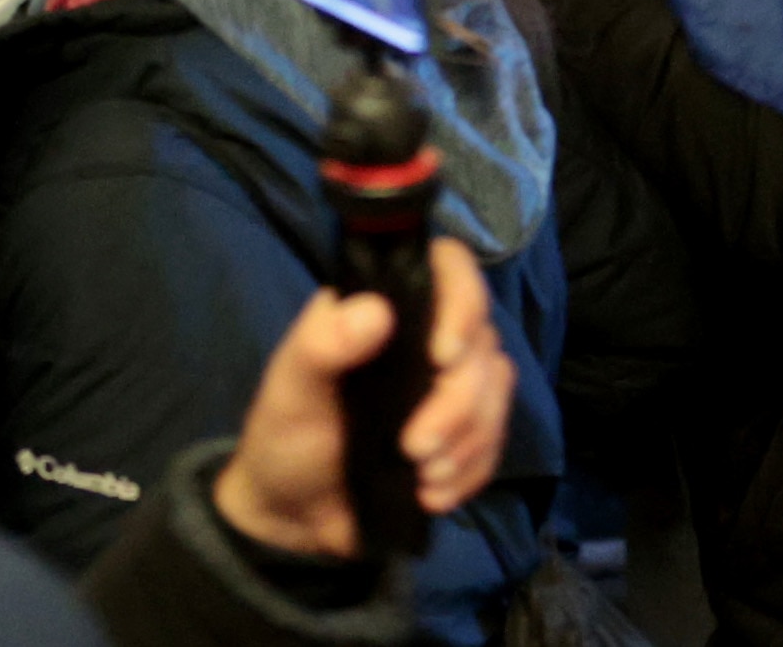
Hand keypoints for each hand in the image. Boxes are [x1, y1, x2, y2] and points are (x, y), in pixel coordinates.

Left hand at [208, 240, 511, 559]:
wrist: (295, 514)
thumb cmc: (285, 438)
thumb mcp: (289, 391)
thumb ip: (320, 345)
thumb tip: (376, 312)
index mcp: (387, 304)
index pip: (450, 268)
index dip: (463, 302)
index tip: (443, 356)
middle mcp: (429, 332)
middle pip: (482, 343)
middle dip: (458, 404)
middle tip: (414, 449)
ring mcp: (452, 381)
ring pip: (496, 391)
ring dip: (467, 441)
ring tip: (423, 477)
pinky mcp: (465, 428)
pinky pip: (497, 437)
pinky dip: (472, 469)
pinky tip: (433, 493)